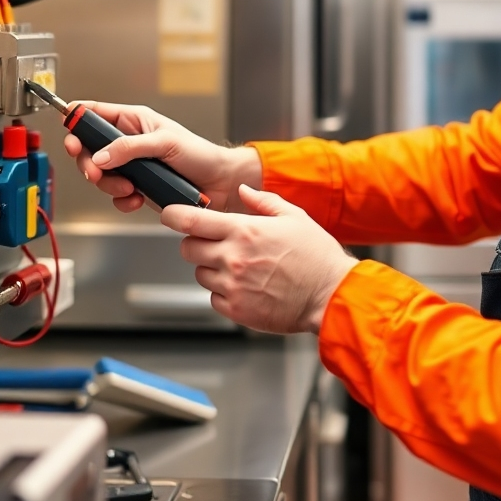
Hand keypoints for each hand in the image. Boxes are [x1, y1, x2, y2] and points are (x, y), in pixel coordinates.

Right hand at [63, 102, 261, 212]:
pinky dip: (122, 200)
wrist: (219, 184)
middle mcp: (128, 142)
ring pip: (100, 175)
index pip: (95, 114)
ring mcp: (131, 166)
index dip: (77, 121)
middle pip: (89, 148)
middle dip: (88, 163)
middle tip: (95, 174)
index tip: (70, 135)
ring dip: (109, 185)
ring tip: (131, 188)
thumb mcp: (164, 143)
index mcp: (134, 120)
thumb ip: (129, 148)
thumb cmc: (199, 154)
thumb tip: (99, 156)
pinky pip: (116, 195)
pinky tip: (138, 199)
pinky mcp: (137, 188)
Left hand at [169, 185, 357, 333]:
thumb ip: (263, 201)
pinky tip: (246, 285)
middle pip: (188, 249)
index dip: (174, 215)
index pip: (192, 220)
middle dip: (196, 243)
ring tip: (240, 267)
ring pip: (200, 273)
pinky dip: (223, 291)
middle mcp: (233, 258)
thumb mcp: (295, 217)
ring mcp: (232, 286)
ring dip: (211, 268)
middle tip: (215, 243)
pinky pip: (213, 297)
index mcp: (245, 231)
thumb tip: (242, 191)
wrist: (330, 296)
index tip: (170, 214)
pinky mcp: (236, 310)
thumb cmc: (317, 257)